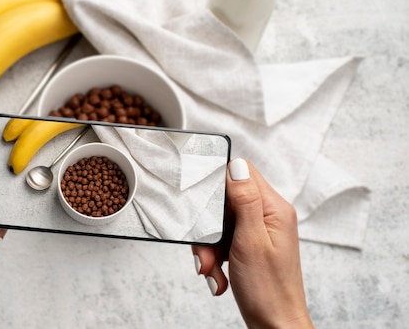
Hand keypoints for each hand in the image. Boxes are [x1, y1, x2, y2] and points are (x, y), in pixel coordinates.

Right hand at [192, 158, 313, 327]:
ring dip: (209, 246)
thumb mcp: (251, 241)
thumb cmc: (268, 290)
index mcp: (274, 208)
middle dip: (209, 227)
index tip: (205, 208)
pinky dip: (214, 256)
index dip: (218, 185)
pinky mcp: (249, 245)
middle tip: (208, 251)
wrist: (274, 325)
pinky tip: (218, 274)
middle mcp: (268, 215)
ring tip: (212, 268)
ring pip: (220, 223)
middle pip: (225, 201)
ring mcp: (259, 230)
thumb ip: (244, 200)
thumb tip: (237, 166)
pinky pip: (223, 240)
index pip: (242, 173)